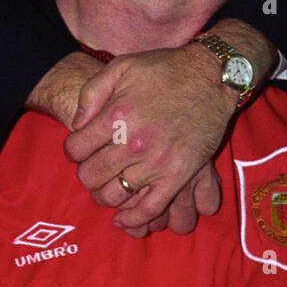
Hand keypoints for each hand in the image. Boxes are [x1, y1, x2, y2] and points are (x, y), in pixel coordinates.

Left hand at [63, 41, 238, 234]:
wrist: (212, 77)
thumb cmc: (165, 70)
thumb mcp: (121, 67)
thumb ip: (91, 93)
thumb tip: (76, 125)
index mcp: (117, 114)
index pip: (76, 148)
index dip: (73, 149)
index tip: (81, 147)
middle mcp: (135, 142)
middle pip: (91, 175)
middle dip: (86, 173)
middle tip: (93, 166)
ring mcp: (157, 162)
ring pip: (114, 195)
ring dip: (104, 194)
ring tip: (106, 186)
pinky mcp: (179, 176)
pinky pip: (149, 208)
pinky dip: (132, 219)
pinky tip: (122, 217)